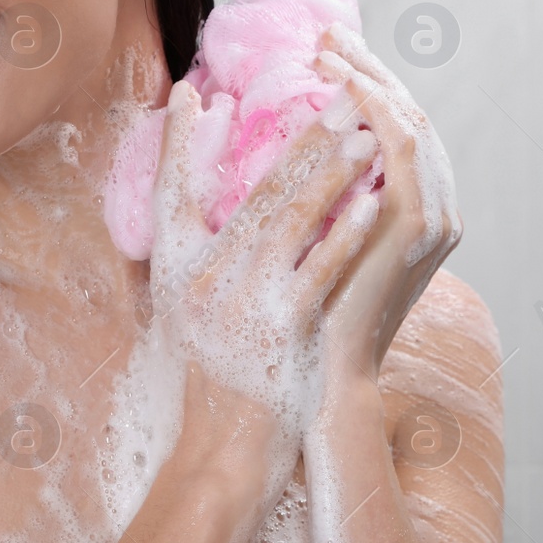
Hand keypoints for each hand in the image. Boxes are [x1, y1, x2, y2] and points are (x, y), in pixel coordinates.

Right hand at [146, 78, 383, 466]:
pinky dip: (347, 230)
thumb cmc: (212, 374)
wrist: (224, 450)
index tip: (199, 91)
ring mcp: (245, 303)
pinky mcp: (284, 329)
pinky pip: (321, 268)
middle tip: (338, 94)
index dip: (180, 140)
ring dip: (332, 170)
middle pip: (254, 192)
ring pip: (293, 221)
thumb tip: (212, 207)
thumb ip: (193, 251)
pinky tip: (373, 200)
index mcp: (176, 270)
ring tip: (364, 132)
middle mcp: (205, 280)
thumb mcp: (183, 309)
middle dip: (302, 139)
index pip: (168, 190)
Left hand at [309, 22, 462, 384]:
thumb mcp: (314, 236)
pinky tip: (348, 85)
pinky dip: (380, 111)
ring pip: (412, 123)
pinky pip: (406, 150)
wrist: (319, 370)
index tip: (326, 51)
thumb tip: (286, 139)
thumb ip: (320, 192)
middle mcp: (435, 210)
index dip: (366, 84)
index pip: (397, 130)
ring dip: (371, 79)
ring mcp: (434, 217)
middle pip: (410, 116)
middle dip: (369, 69)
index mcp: (413, 211)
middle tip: (328, 35)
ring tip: (329, 50)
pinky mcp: (419, 226)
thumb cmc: (306, 309)